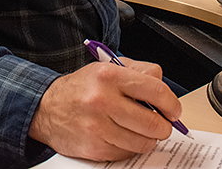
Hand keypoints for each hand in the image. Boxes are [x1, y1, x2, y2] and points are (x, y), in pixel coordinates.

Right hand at [28, 58, 179, 160]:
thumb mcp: (109, 67)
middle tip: (162, 124)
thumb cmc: (82, 88)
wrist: (47, 108)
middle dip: (163, 126)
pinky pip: (127, 154)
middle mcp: (103, 100)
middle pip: (153, 122)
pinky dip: (130, 148)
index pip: (156, 90)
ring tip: (141, 130)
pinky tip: (124, 136)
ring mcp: (97, 127)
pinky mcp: (94, 148)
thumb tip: (165, 91)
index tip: (174, 110)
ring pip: (143, 142)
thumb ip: (140, 72)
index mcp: (110, 75)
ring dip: (148, 139)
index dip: (172, 103)